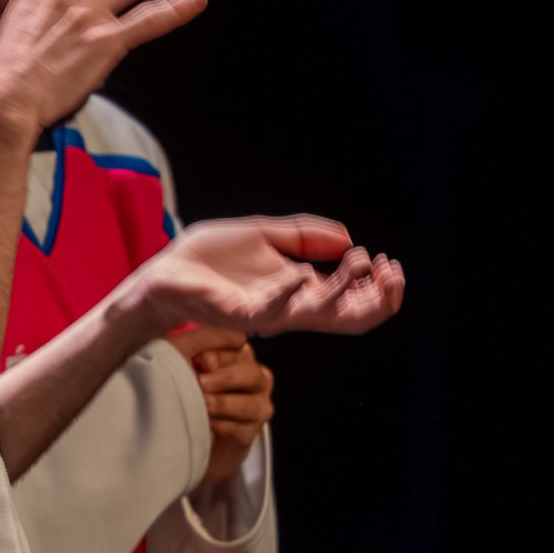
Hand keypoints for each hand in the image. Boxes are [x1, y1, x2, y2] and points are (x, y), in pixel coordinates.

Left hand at [137, 217, 405, 336]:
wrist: (163, 272)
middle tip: (390, 271)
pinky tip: (304, 273)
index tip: (387, 261)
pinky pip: (271, 309)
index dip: (378, 286)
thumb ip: (303, 235)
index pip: (352, 300)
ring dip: (344, 290)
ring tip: (358, 261)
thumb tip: (346, 237)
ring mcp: (266, 312)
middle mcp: (289, 306)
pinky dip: (290, 292)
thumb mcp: (263, 235)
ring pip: (319, 316)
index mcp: (299, 289)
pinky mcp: (238, 313)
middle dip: (379, 298)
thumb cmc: (209, 259)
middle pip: (349, 317)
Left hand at [166, 324, 270, 485]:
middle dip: (226, 378)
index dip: (218, 355)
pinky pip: (239, 428)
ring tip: (202, 403)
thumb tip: (237, 339)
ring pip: (250, 404)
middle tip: (201, 382)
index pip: (239, 351)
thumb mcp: (183, 353)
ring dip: (222, 404)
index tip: (198, 361)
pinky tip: (204, 422)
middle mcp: (256, 380)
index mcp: (241, 357)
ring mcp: (257, 408)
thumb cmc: (182, 384)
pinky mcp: (248, 433)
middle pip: (252, 374)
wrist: (179, 427)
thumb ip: (206, 339)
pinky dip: (219, 425)